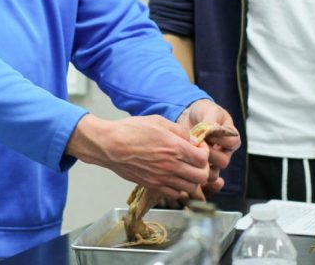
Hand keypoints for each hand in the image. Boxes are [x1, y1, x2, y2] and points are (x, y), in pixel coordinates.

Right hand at [66, 114, 210, 198]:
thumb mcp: (158, 121)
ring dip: (192, 179)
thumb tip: (192, 139)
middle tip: (196, 161)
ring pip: (190, 188)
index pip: (203, 158)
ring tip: (185, 169)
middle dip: (203, 168)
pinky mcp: (152, 185)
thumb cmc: (131, 130)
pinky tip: (173, 177)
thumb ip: (179, 130)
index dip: (205, 153)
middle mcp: (170, 165)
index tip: (199, 148)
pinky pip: (175, 194)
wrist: (109, 145)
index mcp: (174, 147)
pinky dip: (179, 188)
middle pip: (201, 176)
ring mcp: (162, 178)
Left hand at [177, 100, 240, 193]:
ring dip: (202, 165)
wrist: (189, 117)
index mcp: (231, 137)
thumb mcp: (209, 111)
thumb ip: (211, 120)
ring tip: (191, 155)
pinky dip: (196, 178)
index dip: (220, 138)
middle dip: (209, 153)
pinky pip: (203, 180)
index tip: (208, 131)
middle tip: (197, 144)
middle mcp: (225, 151)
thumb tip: (212, 129)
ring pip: (213, 173)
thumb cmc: (203, 112)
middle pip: (223, 161)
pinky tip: (188, 171)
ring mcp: (213, 161)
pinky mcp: (201, 167)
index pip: (232, 142)